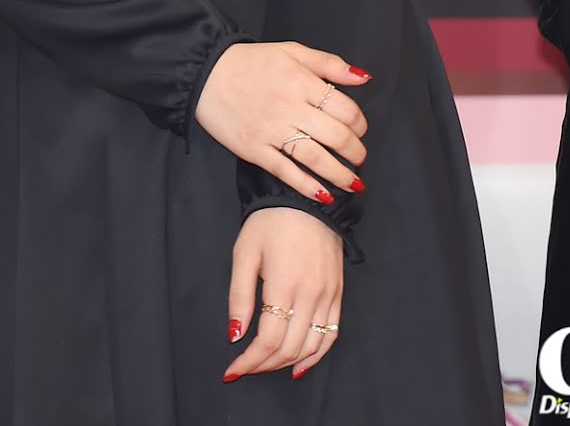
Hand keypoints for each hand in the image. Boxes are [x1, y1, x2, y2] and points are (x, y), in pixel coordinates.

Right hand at [194, 41, 368, 201]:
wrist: (205, 72)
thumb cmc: (250, 62)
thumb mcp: (292, 51)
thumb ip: (330, 64)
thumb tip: (363, 77)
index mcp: (301, 81)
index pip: (345, 109)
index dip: (359, 123)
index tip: (360, 129)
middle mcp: (289, 107)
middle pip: (336, 136)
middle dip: (356, 151)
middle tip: (360, 156)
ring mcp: (271, 131)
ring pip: (315, 158)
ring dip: (340, 174)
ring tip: (354, 182)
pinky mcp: (254, 149)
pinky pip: (286, 171)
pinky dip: (307, 186)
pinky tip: (323, 194)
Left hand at [224, 208, 342, 380]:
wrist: (306, 198)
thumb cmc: (270, 221)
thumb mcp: (245, 253)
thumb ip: (239, 297)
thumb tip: (235, 336)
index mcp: (285, 284)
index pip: (269, 340)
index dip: (249, 361)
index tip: (232, 370)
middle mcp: (311, 294)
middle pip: (289, 348)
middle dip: (263, 365)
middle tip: (244, 368)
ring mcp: (328, 295)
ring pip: (311, 346)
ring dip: (287, 363)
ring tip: (265, 365)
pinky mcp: (338, 293)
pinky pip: (331, 334)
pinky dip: (316, 354)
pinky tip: (300, 364)